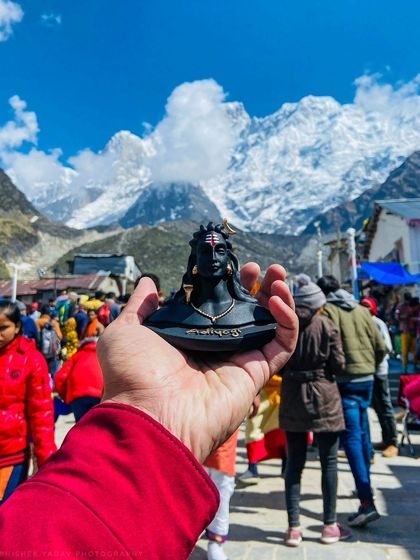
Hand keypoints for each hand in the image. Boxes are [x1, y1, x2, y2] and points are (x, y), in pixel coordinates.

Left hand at [97, 263, 296, 462]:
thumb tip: (149, 282)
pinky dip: (288, 322)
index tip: (231, 266)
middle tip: (264, 268)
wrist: (148, 415)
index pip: (216, 305)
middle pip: (246, 312)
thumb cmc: (132, 374)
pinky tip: (279, 300)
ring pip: (269, 326)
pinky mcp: (255, 373)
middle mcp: (215, 347)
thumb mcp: (126, 331)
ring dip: (280, 299)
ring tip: (279, 276)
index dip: (227, 284)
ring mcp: (237, 360)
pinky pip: (282, 345)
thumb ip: (139, 305)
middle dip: (258, 287)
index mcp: (188, 336)